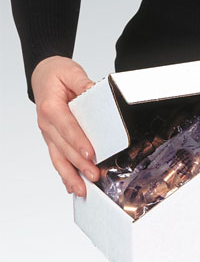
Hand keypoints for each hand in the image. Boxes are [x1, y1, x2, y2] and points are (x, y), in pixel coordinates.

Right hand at [31, 56, 97, 196]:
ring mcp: (48, 134)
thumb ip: (82, 83)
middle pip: (64, 147)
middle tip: (94, 175)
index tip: (90, 154)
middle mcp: (46, 124)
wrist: (43, 75)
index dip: (78, 141)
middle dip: (80, 164)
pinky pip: (57, 158)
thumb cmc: (57, 74)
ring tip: (82, 189)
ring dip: (70, 175)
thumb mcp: (71, 72)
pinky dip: (64, 173)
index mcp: (51, 107)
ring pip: (58, 158)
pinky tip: (71, 187)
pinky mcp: (52, 139)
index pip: (67, 127)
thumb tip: (93, 92)